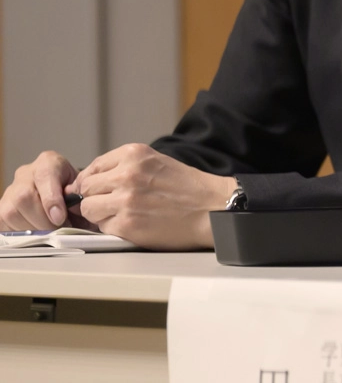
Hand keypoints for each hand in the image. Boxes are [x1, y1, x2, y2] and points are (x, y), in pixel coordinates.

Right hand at [0, 151, 84, 230]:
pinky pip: (3, 222)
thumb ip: (81, 199)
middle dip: (43, 221)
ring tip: (49, 232)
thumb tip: (79, 212)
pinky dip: (20, 233)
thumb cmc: (75, 193)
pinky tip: (36, 233)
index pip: (45, 176)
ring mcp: (10, 190)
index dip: (51, 200)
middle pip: (24, 198)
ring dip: (32, 229)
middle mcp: (26, 173)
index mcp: (49, 163)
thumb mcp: (83, 191)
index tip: (59, 218)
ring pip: (11, 213)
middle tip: (59, 230)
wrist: (64, 192)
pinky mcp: (1, 207)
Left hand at [70, 145, 235, 249]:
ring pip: (88, 208)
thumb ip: (125, 167)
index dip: (92, 181)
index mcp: (134, 155)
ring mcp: (125, 200)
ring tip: (121, 214)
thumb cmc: (189, 188)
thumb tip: (90, 182)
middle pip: (86, 188)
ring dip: (100, 213)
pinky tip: (132, 224)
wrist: (213, 208)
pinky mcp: (127, 224)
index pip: (93, 167)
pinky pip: (102, 226)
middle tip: (110, 204)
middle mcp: (127, 174)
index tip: (97, 190)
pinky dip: (113, 227)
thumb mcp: (156, 162)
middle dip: (94, 197)